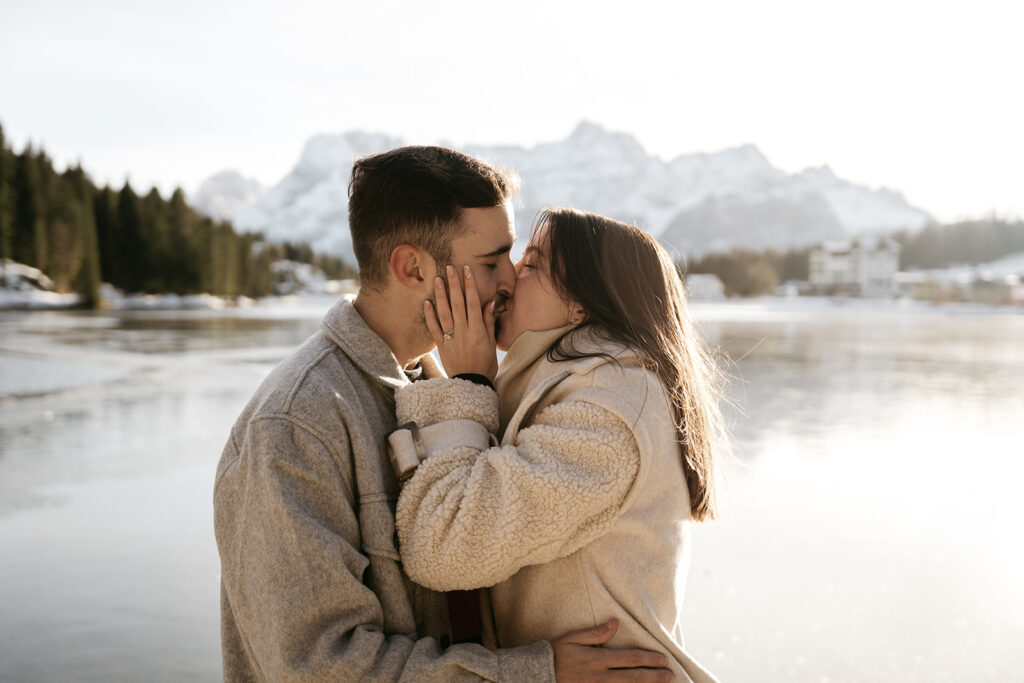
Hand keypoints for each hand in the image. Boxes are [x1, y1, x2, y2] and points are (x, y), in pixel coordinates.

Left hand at [424, 264, 498, 380]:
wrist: (471, 385)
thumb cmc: (485, 365)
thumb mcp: (492, 343)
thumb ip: (488, 322)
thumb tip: (490, 302)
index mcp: (477, 330)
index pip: (473, 302)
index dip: (469, 285)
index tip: (466, 270)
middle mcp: (463, 332)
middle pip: (457, 304)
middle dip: (453, 284)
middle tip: (449, 268)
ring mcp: (451, 338)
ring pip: (444, 313)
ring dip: (440, 295)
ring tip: (437, 279)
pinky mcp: (442, 346)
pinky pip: (434, 329)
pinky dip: (430, 316)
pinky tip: (427, 302)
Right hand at [551, 620, 671, 681]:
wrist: (540, 675)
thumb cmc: (556, 654)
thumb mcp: (573, 638)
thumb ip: (596, 633)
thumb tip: (615, 623)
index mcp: (597, 660)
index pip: (629, 659)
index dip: (648, 659)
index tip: (663, 659)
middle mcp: (600, 677)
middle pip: (633, 677)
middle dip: (654, 676)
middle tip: (670, 674)